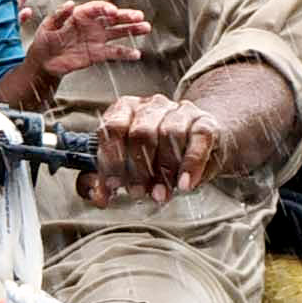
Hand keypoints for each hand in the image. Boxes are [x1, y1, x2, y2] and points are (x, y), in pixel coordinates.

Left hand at [25, 0, 151, 80]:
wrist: (44, 62)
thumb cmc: (45, 41)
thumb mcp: (48, 26)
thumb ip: (59, 15)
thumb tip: (71, 3)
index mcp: (81, 15)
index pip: (97, 8)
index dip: (107, 8)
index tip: (114, 12)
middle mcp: (92, 25)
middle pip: (113, 18)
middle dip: (126, 16)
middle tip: (140, 16)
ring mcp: (97, 39)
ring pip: (118, 33)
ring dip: (132, 30)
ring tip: (146, 28)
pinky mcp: (98, 54)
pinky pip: (114, 53)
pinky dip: (125, 53)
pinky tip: (136, 54)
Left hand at [82, 93, 221, 205]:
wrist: (200, 146)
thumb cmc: (156, 156)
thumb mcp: (127, 165)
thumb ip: (105, 179)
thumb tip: (96, 196)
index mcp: (126, 110)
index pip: (113, 127)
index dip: (111, 158)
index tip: (113, 184)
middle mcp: (152, 106)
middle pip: (141, 132)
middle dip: (138, 169)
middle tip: (138, 193)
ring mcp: (181, 111)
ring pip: (169, 133)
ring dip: (163, 170)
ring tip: (160, 194)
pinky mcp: (205, 123)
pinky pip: (198, 140)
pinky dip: (190, 165)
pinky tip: (184, 185)